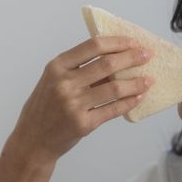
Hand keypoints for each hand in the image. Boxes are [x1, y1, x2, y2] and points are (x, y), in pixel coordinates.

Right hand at [10, 36, 154, 163]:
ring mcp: (74, 105)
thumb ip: (79, 69)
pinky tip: (139, 97)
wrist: (32, 139)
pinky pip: (113, 109)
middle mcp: (64, 83)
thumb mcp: (54, 80)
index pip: (93, 46)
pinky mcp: (83, 124)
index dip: (117, 42)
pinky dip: (129, 102)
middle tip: (147, 55)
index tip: (133, 41)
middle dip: (132, 57)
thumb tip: (116, 57)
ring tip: (149, 79)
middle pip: (107, 64)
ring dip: (136, 82)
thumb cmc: (45, 107)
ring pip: (115, 88)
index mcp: (57, 66)